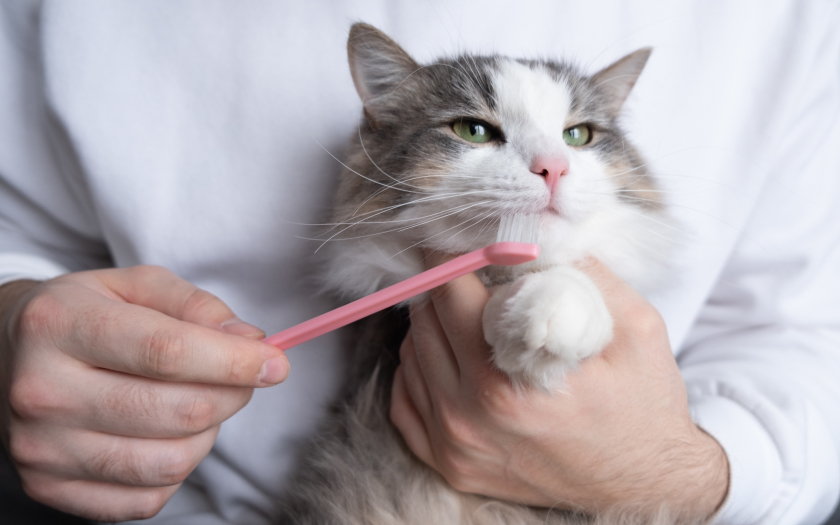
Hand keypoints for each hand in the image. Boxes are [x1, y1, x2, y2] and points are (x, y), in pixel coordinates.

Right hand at [0, 266, 288, 520]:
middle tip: (243, 378)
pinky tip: (169, 435)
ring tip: (201, 403)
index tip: (276, 363)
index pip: (167, 352)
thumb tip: (251, 343)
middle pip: (176, 411)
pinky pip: (146, 498)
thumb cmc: (86, 315)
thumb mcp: (136, 285)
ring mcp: (41, 448)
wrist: (7, 354)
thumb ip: (196, 306)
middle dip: (232, 395)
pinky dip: (178, 470)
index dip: (234, 362)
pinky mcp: (49, 487)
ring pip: (168, 462)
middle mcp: (41, 391)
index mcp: (60, 324)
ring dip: (208, 434)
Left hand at [390, 257, 727, 518]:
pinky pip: (404, 400)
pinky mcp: (450, 464)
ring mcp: (454, 445)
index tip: (455, 239)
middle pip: (424, 321)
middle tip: (473, 279)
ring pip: (410, 356)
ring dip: (432, 328)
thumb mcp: (635, 328)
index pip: (450, 294)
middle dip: (445, 290)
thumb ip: (583, 273)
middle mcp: (470, 415)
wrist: (647, 482)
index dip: (449, 256)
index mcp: (509, 380)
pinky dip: (419, 371)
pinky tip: (451, 360)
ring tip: (470, 321)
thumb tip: (537, 233)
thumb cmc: (642, 407)